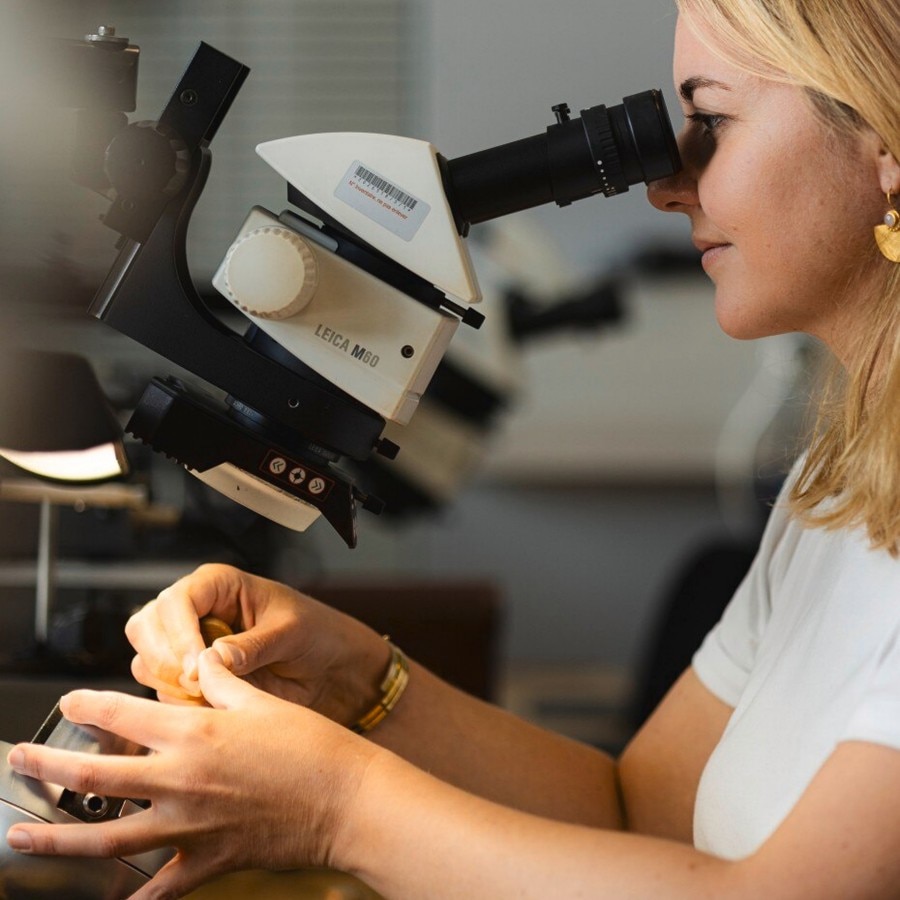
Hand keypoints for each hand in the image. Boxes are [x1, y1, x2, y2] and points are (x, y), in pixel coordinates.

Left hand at [5, 649, 379, 898]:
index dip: (87, 704)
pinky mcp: (207, 861)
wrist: (344, 799)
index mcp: (194, 732)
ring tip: (23, 836)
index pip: (123, 712)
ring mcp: (189, 826)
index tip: (68, 701)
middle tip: (19, 760)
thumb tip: (200, 660)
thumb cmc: (310, 745)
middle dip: (47, 766)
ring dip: (58, 837)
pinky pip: (158, 888)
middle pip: (95, 774)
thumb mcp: (262, 702)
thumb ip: (222, 681)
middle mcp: (180, 779)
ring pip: (106, 836)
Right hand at [127, 564, 389, 724]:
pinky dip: (178, 703)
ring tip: (210, 696)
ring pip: (147, 662)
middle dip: (163, 658)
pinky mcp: (192, 680)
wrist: (334, 669)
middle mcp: (195, 612)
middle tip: (195, 684)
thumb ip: (252, 645)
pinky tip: (210, 708)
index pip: (177, 600)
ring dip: (169, 684)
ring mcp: (188, 646)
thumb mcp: (291, 632)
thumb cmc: (319, 634)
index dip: (178, 632)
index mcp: (218, 585)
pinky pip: (164, 691)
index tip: (194, 665)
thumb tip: (211, 659)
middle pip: (145, 627)